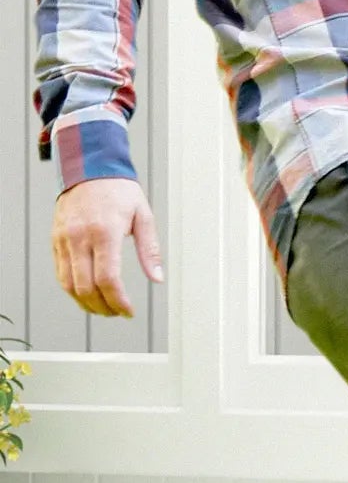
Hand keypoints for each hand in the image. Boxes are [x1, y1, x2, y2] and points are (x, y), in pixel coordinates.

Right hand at [52, 178, 163, 318]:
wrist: (89, 169)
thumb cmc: (120, 191)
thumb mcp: (143, 216)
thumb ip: (150, 250)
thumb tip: (157, 278)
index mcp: (105, 232)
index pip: (108, 278)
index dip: (118, 300)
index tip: (129, 311)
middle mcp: (80, 237)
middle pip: (86, 286)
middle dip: (103, 307)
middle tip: (119, 313)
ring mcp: (64, 240)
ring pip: (68, 284)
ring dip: (86, 303)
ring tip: (104, 308)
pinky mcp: (56, 240)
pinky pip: (60, 273)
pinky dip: (73, 290)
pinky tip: (88, 294)